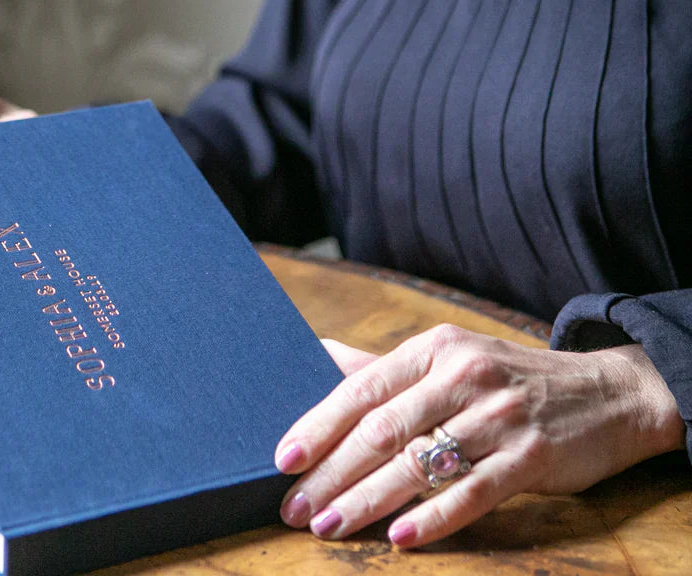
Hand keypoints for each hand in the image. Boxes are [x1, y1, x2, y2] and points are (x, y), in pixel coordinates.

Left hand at [276, 325, 684, 547]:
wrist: (604, 393)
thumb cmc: (505, 378)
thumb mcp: (448, 357)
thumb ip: (385, 368)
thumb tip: (319, 355)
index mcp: (434, 349)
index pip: (364, 388)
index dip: (320, 424)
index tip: (284, 458)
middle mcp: (462, 375)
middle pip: (383, 430)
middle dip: (332, 473)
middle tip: (294, 507)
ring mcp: (499, 415)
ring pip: (419, 463)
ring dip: (368, 501)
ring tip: (329, 526)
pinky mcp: (531, 456)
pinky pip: (473, 492)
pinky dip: (433, 517)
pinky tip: (400, 538)